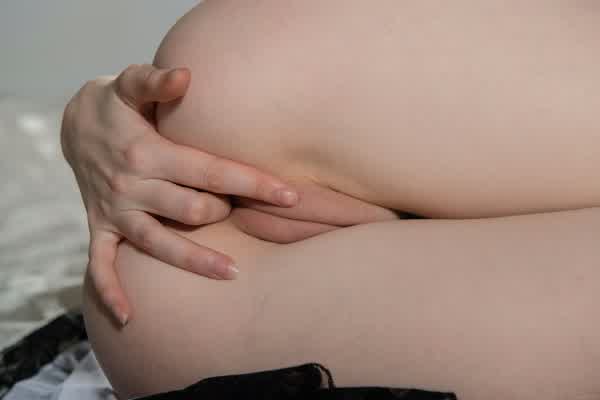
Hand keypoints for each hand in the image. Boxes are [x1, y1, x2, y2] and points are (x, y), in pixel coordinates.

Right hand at [61, 64, 297, 324]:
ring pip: (158, 243)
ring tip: (232, 273)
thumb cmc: (115, 106)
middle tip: (250, 213)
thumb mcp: (128, 84)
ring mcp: (115, 211)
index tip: (290, 195)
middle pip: (191, 210)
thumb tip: (187, 75)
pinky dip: (110, 290)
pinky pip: (100, 264)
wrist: (73, 125)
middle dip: (226, 214)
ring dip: (194, 260)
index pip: (210, 171)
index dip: (252, 183)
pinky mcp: (99, 226)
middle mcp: (132, 186)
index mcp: (147, 153)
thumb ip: (155, 81)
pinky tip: (129, 316)